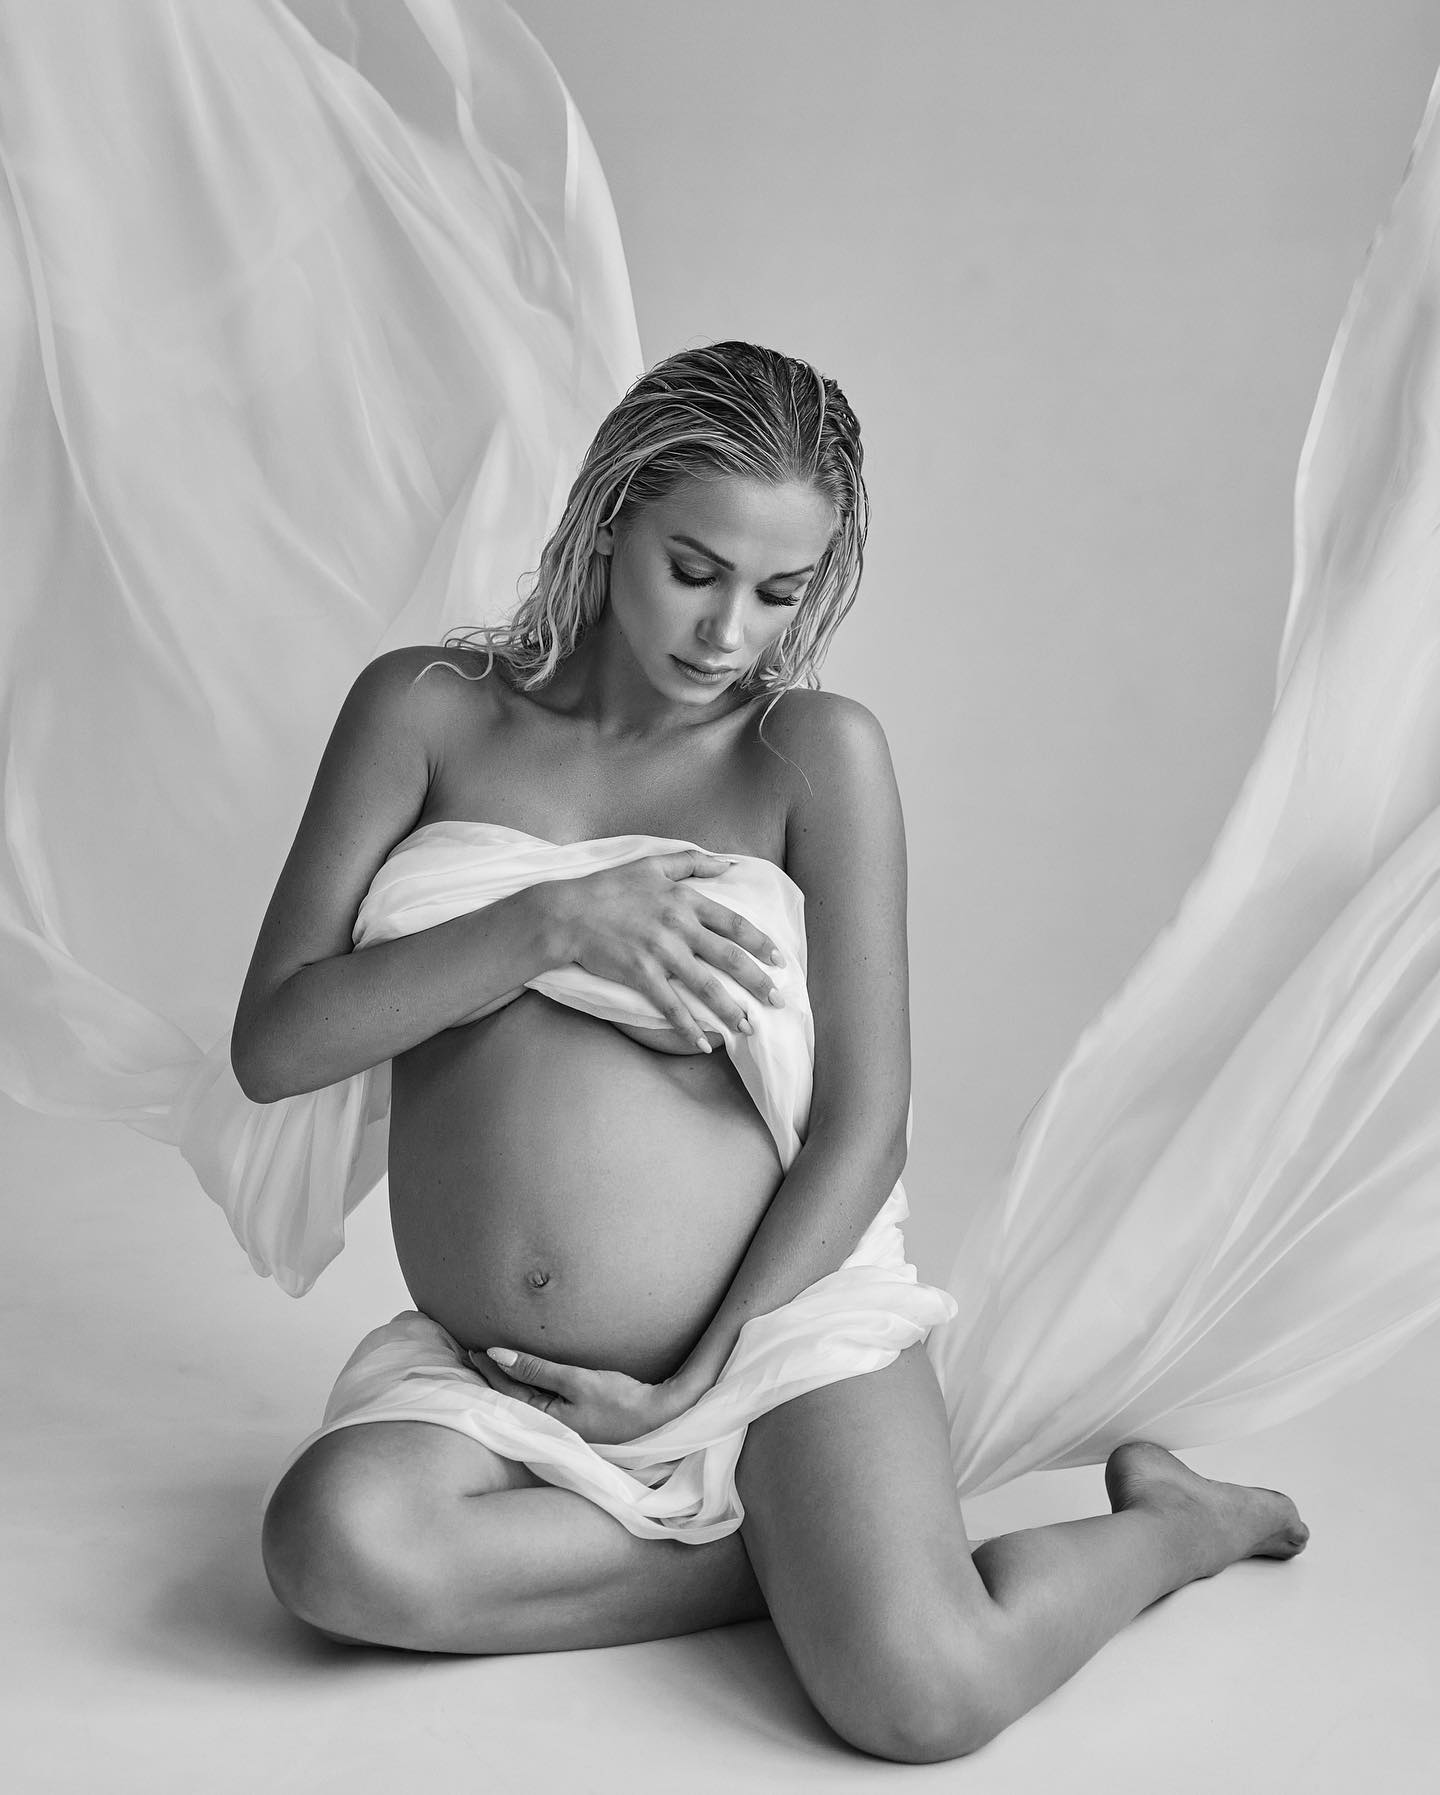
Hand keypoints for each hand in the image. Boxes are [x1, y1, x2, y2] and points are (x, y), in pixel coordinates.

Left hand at [466, 1345, 694, 1443]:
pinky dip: (526, 1389)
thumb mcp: (576, 1381)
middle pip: (511, 1398)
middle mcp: (549, 1426)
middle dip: (492, 1377)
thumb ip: (536, 1369)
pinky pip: (540, 1403)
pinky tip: (524, 1382)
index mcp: (544, 1420)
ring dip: (507, 1383)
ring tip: (491, 1366)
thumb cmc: (619, 1402)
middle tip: (471, 1355)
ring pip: (524, 1400)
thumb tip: (497, 1355)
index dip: (490, 1368)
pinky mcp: (575, 1422)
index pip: (506, 1390)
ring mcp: (562, 1426)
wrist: (659, 1419)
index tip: (474, 1349)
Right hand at [541, 849, 786, 1050]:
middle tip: (779, 1000)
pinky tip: (703, 1044)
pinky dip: (689, 1027)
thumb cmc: (609, 887)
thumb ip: (692, 862)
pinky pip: (671, 1005)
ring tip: (749, 1027)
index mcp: (685, 901)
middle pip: (728, 958)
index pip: (734, 924)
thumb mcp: (652, 864)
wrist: (568, 912)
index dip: (760, 943)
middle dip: (758, 982)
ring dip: (730, 1010)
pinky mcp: (640, 974)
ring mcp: (660, 953)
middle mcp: (678, 927)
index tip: (779, 960)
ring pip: (705, 986)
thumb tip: (728, 864)